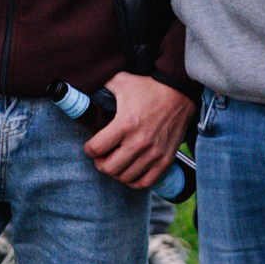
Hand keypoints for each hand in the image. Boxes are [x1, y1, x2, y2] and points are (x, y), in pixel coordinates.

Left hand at [83, 73, 192, 188]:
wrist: (180, 93)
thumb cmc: (149, 88)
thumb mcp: (121, 81)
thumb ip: (101, 84)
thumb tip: (84, 85)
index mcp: (125, 124)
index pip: (96, 148)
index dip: (89, 149)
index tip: (90, 147)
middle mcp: (139, 142)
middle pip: (109, 168)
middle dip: (100, 163)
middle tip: (101, 156)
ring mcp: (154, 153)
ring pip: (125, 177)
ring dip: (116, 172)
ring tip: (116, 162)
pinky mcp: (165, 160)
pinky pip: (145, 182)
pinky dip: (134, 180)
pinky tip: (130, 171)